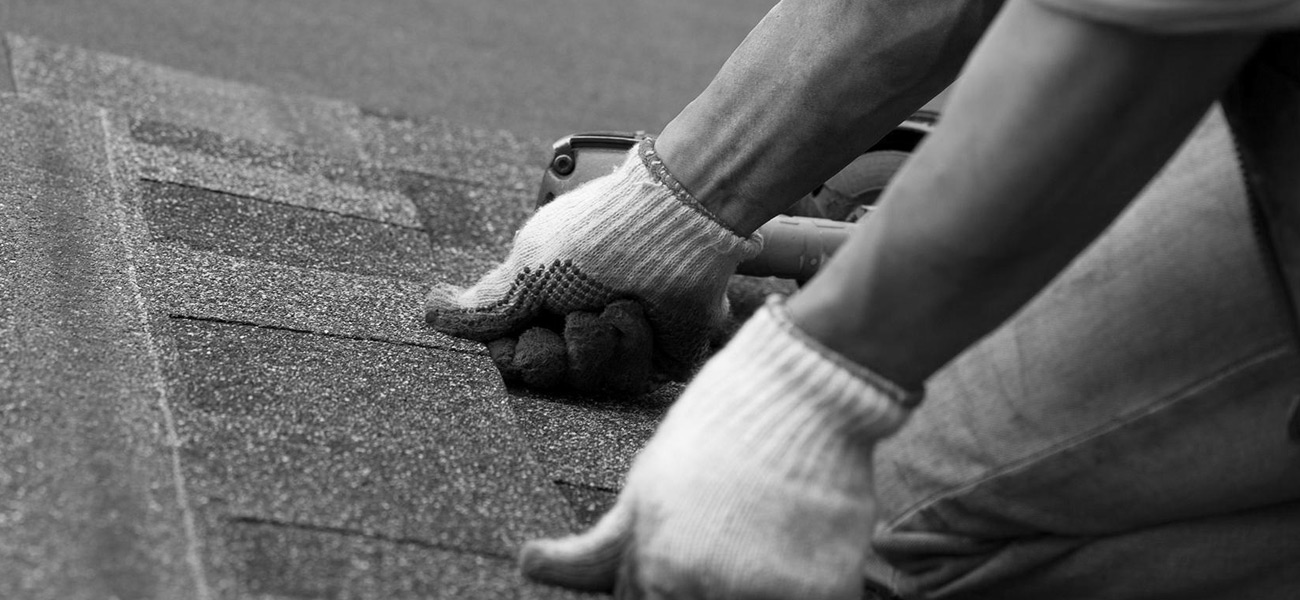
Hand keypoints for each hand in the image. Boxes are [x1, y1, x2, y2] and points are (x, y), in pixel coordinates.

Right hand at [426, 140, 760, 384]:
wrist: (673, 223)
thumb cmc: (598, 235)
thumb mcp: (528, 266)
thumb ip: (485, 303)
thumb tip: (430, 312)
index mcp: (543, 298)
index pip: (510, 354)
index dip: (511, 354)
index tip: (520, 332)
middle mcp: (578, 321)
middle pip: (545, 376)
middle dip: (552, 353)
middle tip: (567, 320)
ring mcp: (619, 340)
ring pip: (587, 381)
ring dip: (595, 342)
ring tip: (612, 304)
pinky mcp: (659, 355)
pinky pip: (631, 378)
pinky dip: (630, 342)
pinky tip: (638, 311)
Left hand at [519, 298, 918, 597]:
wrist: (800, 393)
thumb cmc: (715, 433)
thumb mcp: (645, 486)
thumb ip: (597, 547)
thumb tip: (528, 565)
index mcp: (652, 571)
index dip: (660, 591)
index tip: (684, 556)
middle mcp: (701, 590)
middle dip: (707, 589)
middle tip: (727, 541)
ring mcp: (762, 595)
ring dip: (756, 591)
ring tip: (764, 540)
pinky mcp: (822, 593)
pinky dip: (807, 588)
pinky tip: (801, 545)